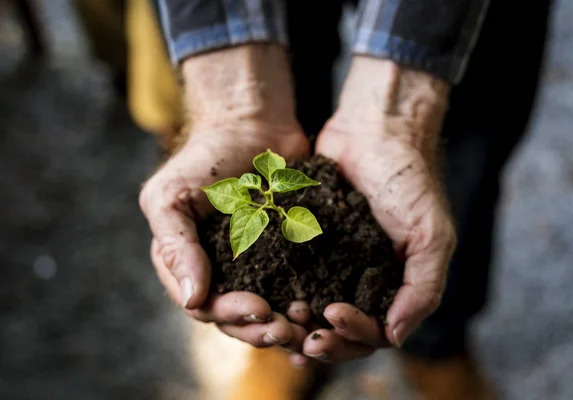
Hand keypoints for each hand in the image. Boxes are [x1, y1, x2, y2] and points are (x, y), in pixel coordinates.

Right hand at [139, 45, 311, 349]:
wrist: (253, 127)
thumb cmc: (206, 157)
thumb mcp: (172, 196)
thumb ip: (175, 246)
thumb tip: (193, 299)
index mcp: (187, 264)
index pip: (204, 305)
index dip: (229, 314)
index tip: (258, 307)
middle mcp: (220, 273)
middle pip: (237, 318)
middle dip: (260, 327)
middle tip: (287, 329)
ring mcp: (256, 268)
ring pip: (268, 311)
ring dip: (286, 325)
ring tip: (307, 325)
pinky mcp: (288, 257)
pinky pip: (296, 288)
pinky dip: (308, 303)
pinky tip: (323, 309)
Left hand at [301, 57, 456, 362]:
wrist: (375, 130)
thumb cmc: (409, 181)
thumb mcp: (430, 235)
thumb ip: (423, 287)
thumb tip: (395, 337)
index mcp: (394, 286)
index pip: (375, 332)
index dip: (354, 335)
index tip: (332, 316)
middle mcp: (362, 282)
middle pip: (341, 331)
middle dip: (324, 339)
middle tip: (303, 336)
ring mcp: (333, 265)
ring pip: (313, 312)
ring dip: (299, 325)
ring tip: (281, 322)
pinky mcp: (305, 244)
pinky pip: (291, 278)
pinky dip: (281, 296)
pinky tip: (266, 304)